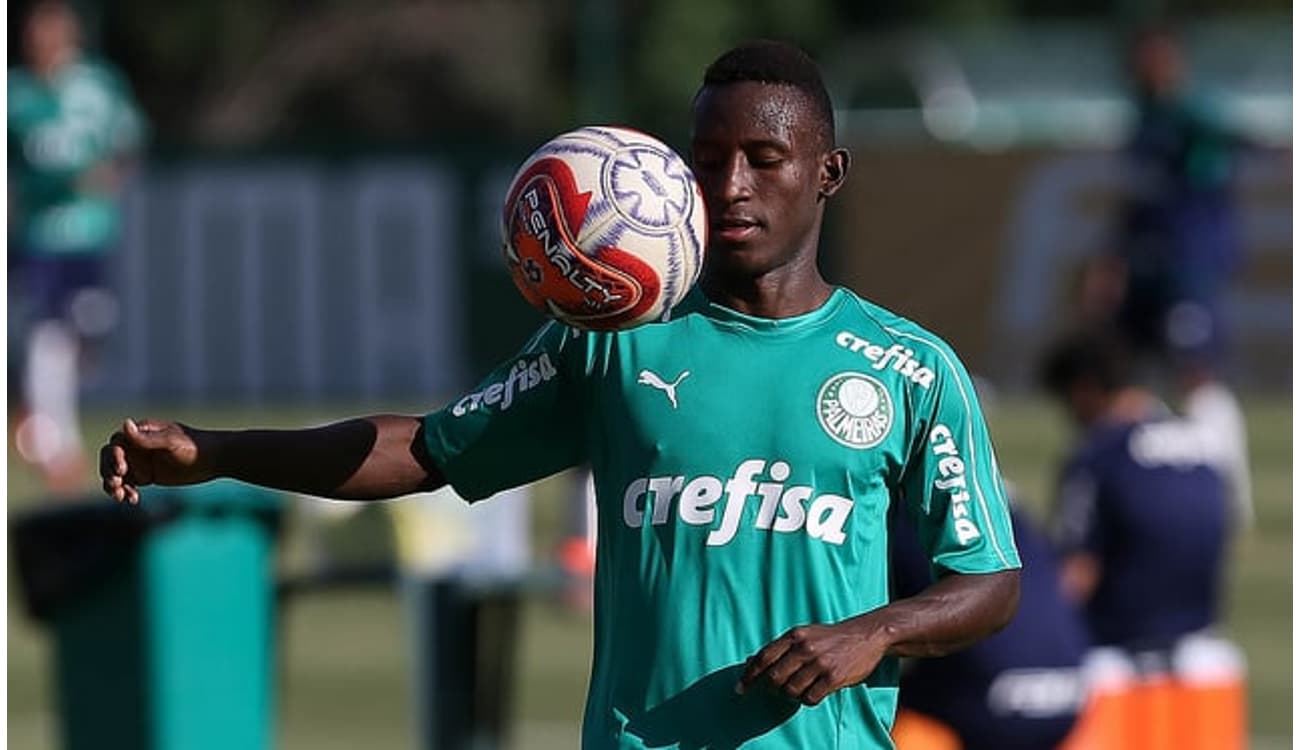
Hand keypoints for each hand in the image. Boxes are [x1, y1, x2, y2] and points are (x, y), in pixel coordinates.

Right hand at [99, 418, 211, 503]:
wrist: (215, 459)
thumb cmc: (194, 446)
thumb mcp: (171, 442)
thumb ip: (147, 438)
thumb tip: (125, 423)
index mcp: (141, 433)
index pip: (116, 444)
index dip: (113, 457)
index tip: (122, 470)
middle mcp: (137, 446)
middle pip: (110, 459)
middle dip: (108, 473)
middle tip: (116, 486)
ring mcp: (141, 462)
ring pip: (116, 474)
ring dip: (114, 486)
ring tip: (121, 497)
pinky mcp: (147, 476)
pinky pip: (129, 485)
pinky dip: (126, 492)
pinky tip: (133, 500)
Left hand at [737, 619, 889, 705]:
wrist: (866, 635)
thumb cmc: (831, 638)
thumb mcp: (804, 635)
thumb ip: (780, 648)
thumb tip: (751, 661)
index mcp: (794, 635)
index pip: (763, 657)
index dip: (749, 675)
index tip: (741, 688)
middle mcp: (804, 648)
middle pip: (774, 677)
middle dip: (770, 689)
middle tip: (775, 691)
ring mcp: (819, 662)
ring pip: (790, 690)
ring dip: (790, 695)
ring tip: (798, 690)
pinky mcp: (833, 677)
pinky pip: (810, 698)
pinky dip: (807, 699)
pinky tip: (812, 692)